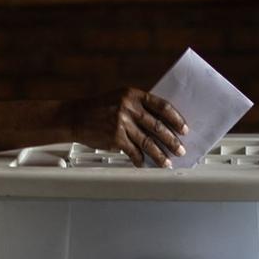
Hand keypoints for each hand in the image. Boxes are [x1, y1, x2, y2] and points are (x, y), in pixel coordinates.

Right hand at [67, 88, 190, 166]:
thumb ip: (139, 107)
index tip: (184, 129)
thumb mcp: (120, 99)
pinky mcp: (115, 138)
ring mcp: (121, 123)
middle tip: (181, 149)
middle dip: (172, 140)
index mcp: (133, 94)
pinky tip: (144, 164)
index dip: (176, 118)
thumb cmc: (99, 108)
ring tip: (167, 162)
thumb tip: (163, 124)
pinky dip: (140, 160)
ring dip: (160, 154)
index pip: (161, 105)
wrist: (74, 116)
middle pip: (157, 126)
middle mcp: (128, 107)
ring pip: (148, 142)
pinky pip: (133, 152)